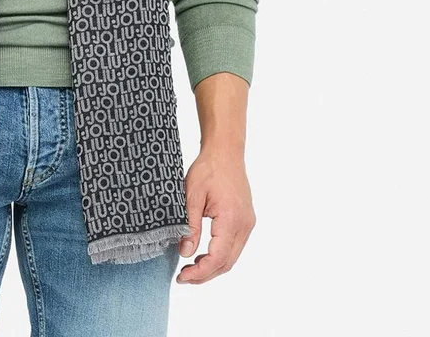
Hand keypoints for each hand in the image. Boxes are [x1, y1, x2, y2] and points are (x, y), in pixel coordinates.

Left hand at [175, 146, 255, 283]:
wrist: (225, 152)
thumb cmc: (208, 169)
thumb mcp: (191, 196)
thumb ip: (190, 227)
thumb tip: (185, 254)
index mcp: (231, 219)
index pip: (217, 258)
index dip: (200, 272)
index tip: (182, 277)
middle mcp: (244, 225)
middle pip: (227, 263)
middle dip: (205, 274)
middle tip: (183, 277)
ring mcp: (247, 224)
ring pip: (232, 257)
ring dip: (212, 267)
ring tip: (190, 268)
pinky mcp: (245, 221)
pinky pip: (234, 246)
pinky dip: (219, 256)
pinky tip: (203, 254)